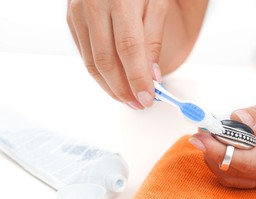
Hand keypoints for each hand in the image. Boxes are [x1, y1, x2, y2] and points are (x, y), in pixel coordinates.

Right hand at [67, 0, 207, 108]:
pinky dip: (100, 74)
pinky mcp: (71, 20)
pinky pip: (85, 55)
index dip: (137, 78)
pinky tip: (114, 82)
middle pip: (106, 61)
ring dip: (110, 87)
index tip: (147, 98)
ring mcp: (78, 13)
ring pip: (91, 63)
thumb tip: (152, 77)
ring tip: (128, 98)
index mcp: (119, 0)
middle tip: (138, 103)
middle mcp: (93, 5)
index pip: (128, 49)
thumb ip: (153, 41)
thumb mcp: (156, 5)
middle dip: (123, 89)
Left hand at [189, 82, 255, 187]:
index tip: (200, 135)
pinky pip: (247, 178)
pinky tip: (222, 145)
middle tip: (199, 132)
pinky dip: (229, 164)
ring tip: (207, 136)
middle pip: (239, 174)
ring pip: (240, 180)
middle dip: (213, 154)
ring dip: (218, 160)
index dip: (219, 150)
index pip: (247, 161)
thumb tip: (234, 120)